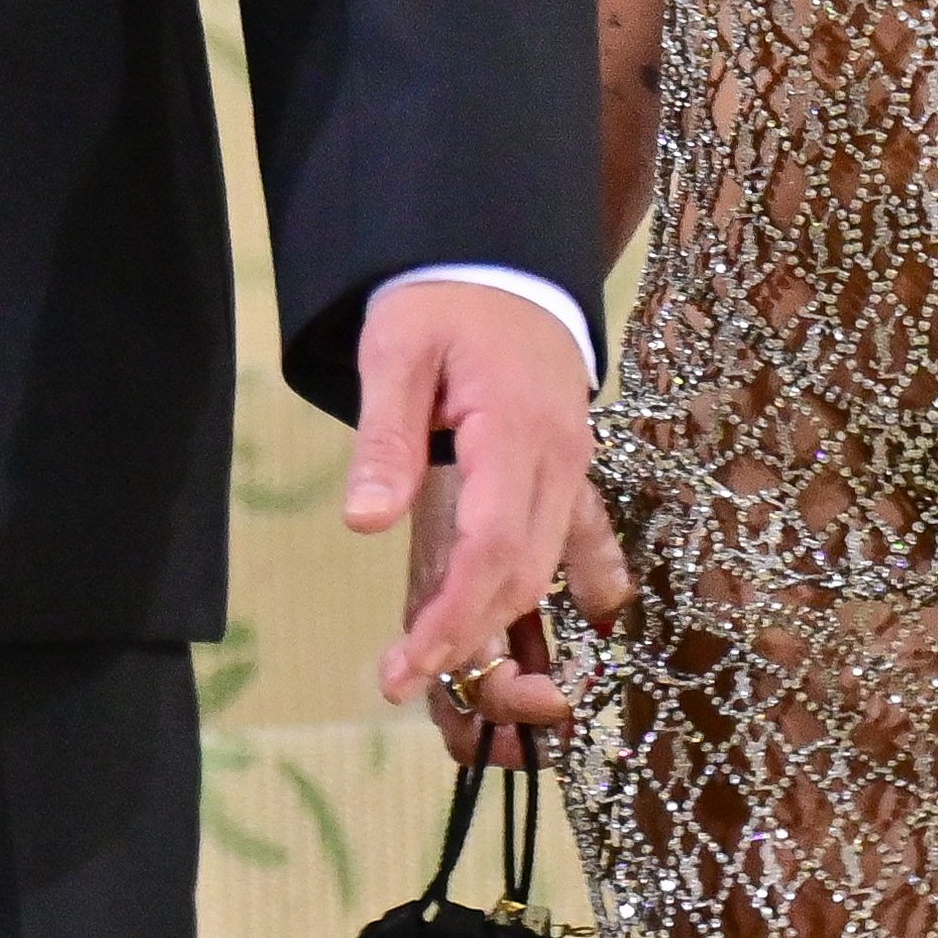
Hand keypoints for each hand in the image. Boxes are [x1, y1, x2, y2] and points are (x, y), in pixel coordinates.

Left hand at [348, 277, 628, 749]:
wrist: (503, 260)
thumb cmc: (441, 298)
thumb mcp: (395, 350)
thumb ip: (385, 440)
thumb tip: (366, 525)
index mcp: (516, 429)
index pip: (492, 546)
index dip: (455, 615)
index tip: (408, 664)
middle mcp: (559, 458)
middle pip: (522, 571)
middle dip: (466, 635)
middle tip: (399, 677)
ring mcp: (571, 466)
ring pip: (542, 566)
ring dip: (492, 619)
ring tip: (430, 661)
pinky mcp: (568, 470)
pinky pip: (563, 543)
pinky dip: (534, 590)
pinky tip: (506, 625)